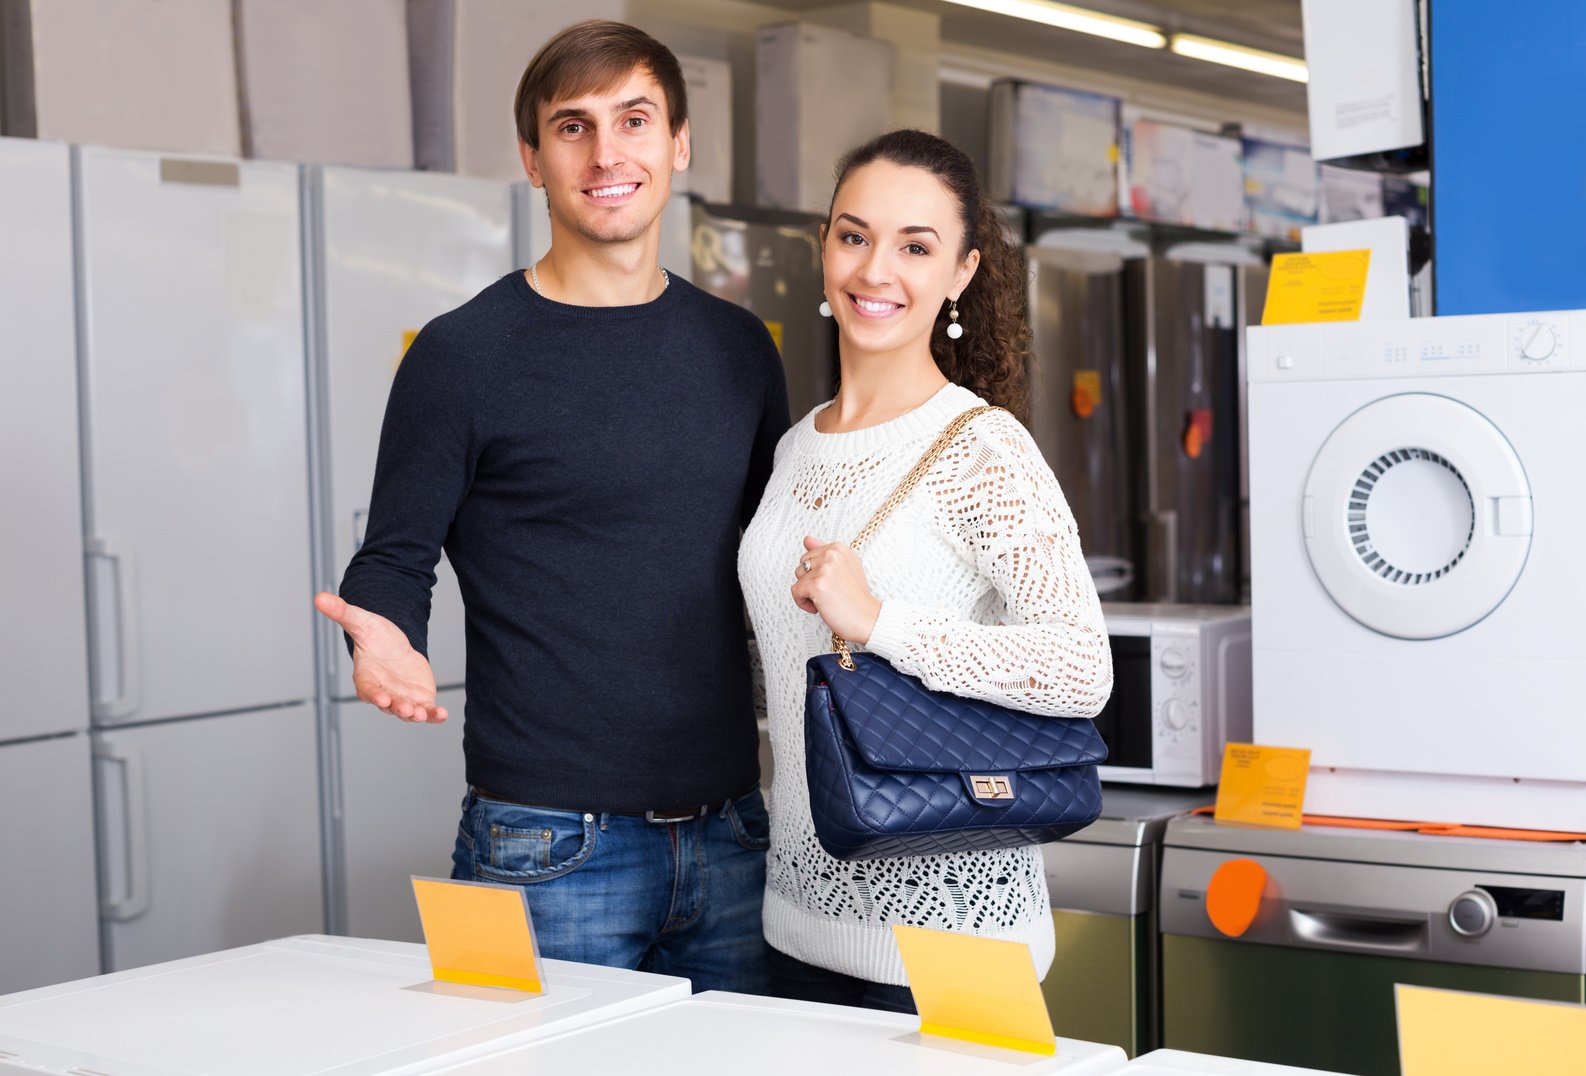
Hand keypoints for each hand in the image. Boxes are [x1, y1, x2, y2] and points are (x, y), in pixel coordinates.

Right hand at [313, 592, 448, 722]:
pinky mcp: (419, 699)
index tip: (380, 698)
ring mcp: (402, 698)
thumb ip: (342, 613)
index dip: (373, 695)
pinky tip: (443, 715)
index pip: (367, 689)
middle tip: (406, 710)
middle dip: (397, 708)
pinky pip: (427, 710)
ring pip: (407, 711)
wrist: (396, 645)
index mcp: (366, 677)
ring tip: (423, 715)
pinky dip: (434, 715)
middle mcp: (384, 692)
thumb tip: (319, 597)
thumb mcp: (361, 621)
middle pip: (389, 705)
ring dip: (415, 715)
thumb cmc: (375, 636)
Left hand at [790, 536, 881, 644]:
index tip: (831, 584)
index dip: (817, 574)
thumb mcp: (844, 567)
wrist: (867, 618)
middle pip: (801, 566)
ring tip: (825, 599)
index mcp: (838, 548)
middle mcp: (832, 554)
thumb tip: (806, 539)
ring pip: (798, 579)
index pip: (810, 556)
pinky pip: (795, 591)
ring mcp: (824, 569)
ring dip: (807, 593)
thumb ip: (824, 551)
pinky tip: (818, 608)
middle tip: (829, 593)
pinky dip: (803, 603)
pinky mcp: (817, 585)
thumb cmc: (856, 597)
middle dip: (810, 581)